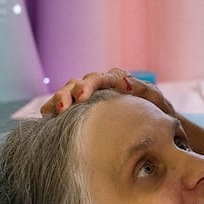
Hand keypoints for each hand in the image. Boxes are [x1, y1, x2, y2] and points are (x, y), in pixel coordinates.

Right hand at [40, 69, 175, 116]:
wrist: (155, 125)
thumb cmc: (156, 110)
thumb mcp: (153, 98)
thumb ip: (142, 89)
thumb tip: (124, 82)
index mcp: (115, 80)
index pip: (98, 78)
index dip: (87, 86)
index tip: (81, 98)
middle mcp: (99, 86)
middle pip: (77, 83)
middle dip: (67, 94)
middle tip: (63, 109)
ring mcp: (88, 98)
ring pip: (68, 93)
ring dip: (58, 101)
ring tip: (51, 112)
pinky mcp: (82, 110)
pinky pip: (64, 107)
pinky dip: (53, 109)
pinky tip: (46, 116)